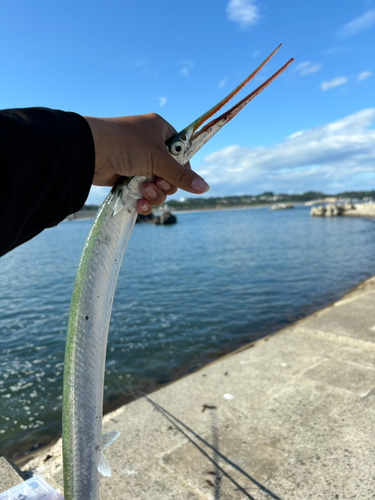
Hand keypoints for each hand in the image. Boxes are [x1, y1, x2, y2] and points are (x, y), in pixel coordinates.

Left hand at [84, 113, 209, 214]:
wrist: (89, 151)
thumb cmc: (126, 144)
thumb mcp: (158, 158)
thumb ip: (181, 175)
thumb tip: (205, 187)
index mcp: (160, 131)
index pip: (181, 154)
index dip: (182, 170)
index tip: (178, 178)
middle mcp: (149, 146)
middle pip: (170, 175)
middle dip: (164, 185)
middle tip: (156, 184)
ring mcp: (137, 163)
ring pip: (156, 187)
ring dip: (153, 194)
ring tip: (143, 191)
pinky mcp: (125, 178)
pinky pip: (142, 194)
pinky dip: (142, 201)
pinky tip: (139, 204)